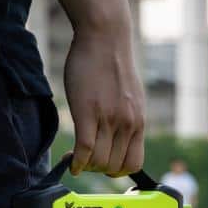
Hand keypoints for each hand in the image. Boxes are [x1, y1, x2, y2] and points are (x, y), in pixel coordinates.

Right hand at [64, 30, 145, 176]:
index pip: (134, 164)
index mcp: (138, 122)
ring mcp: (109, 119)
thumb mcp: (129, 97)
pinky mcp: (88, 112)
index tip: (104, 164)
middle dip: (97, 168)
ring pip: (99, 161)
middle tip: (86, 159)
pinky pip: (84, 149)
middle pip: (113, 166)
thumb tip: (120, 138)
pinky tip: (70, 162)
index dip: (117, 170)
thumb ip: (127, 119)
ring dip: (85, 165)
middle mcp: (127, 124)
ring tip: (77, 156)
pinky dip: (76, 162)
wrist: (104, 37)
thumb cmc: (111, 65)